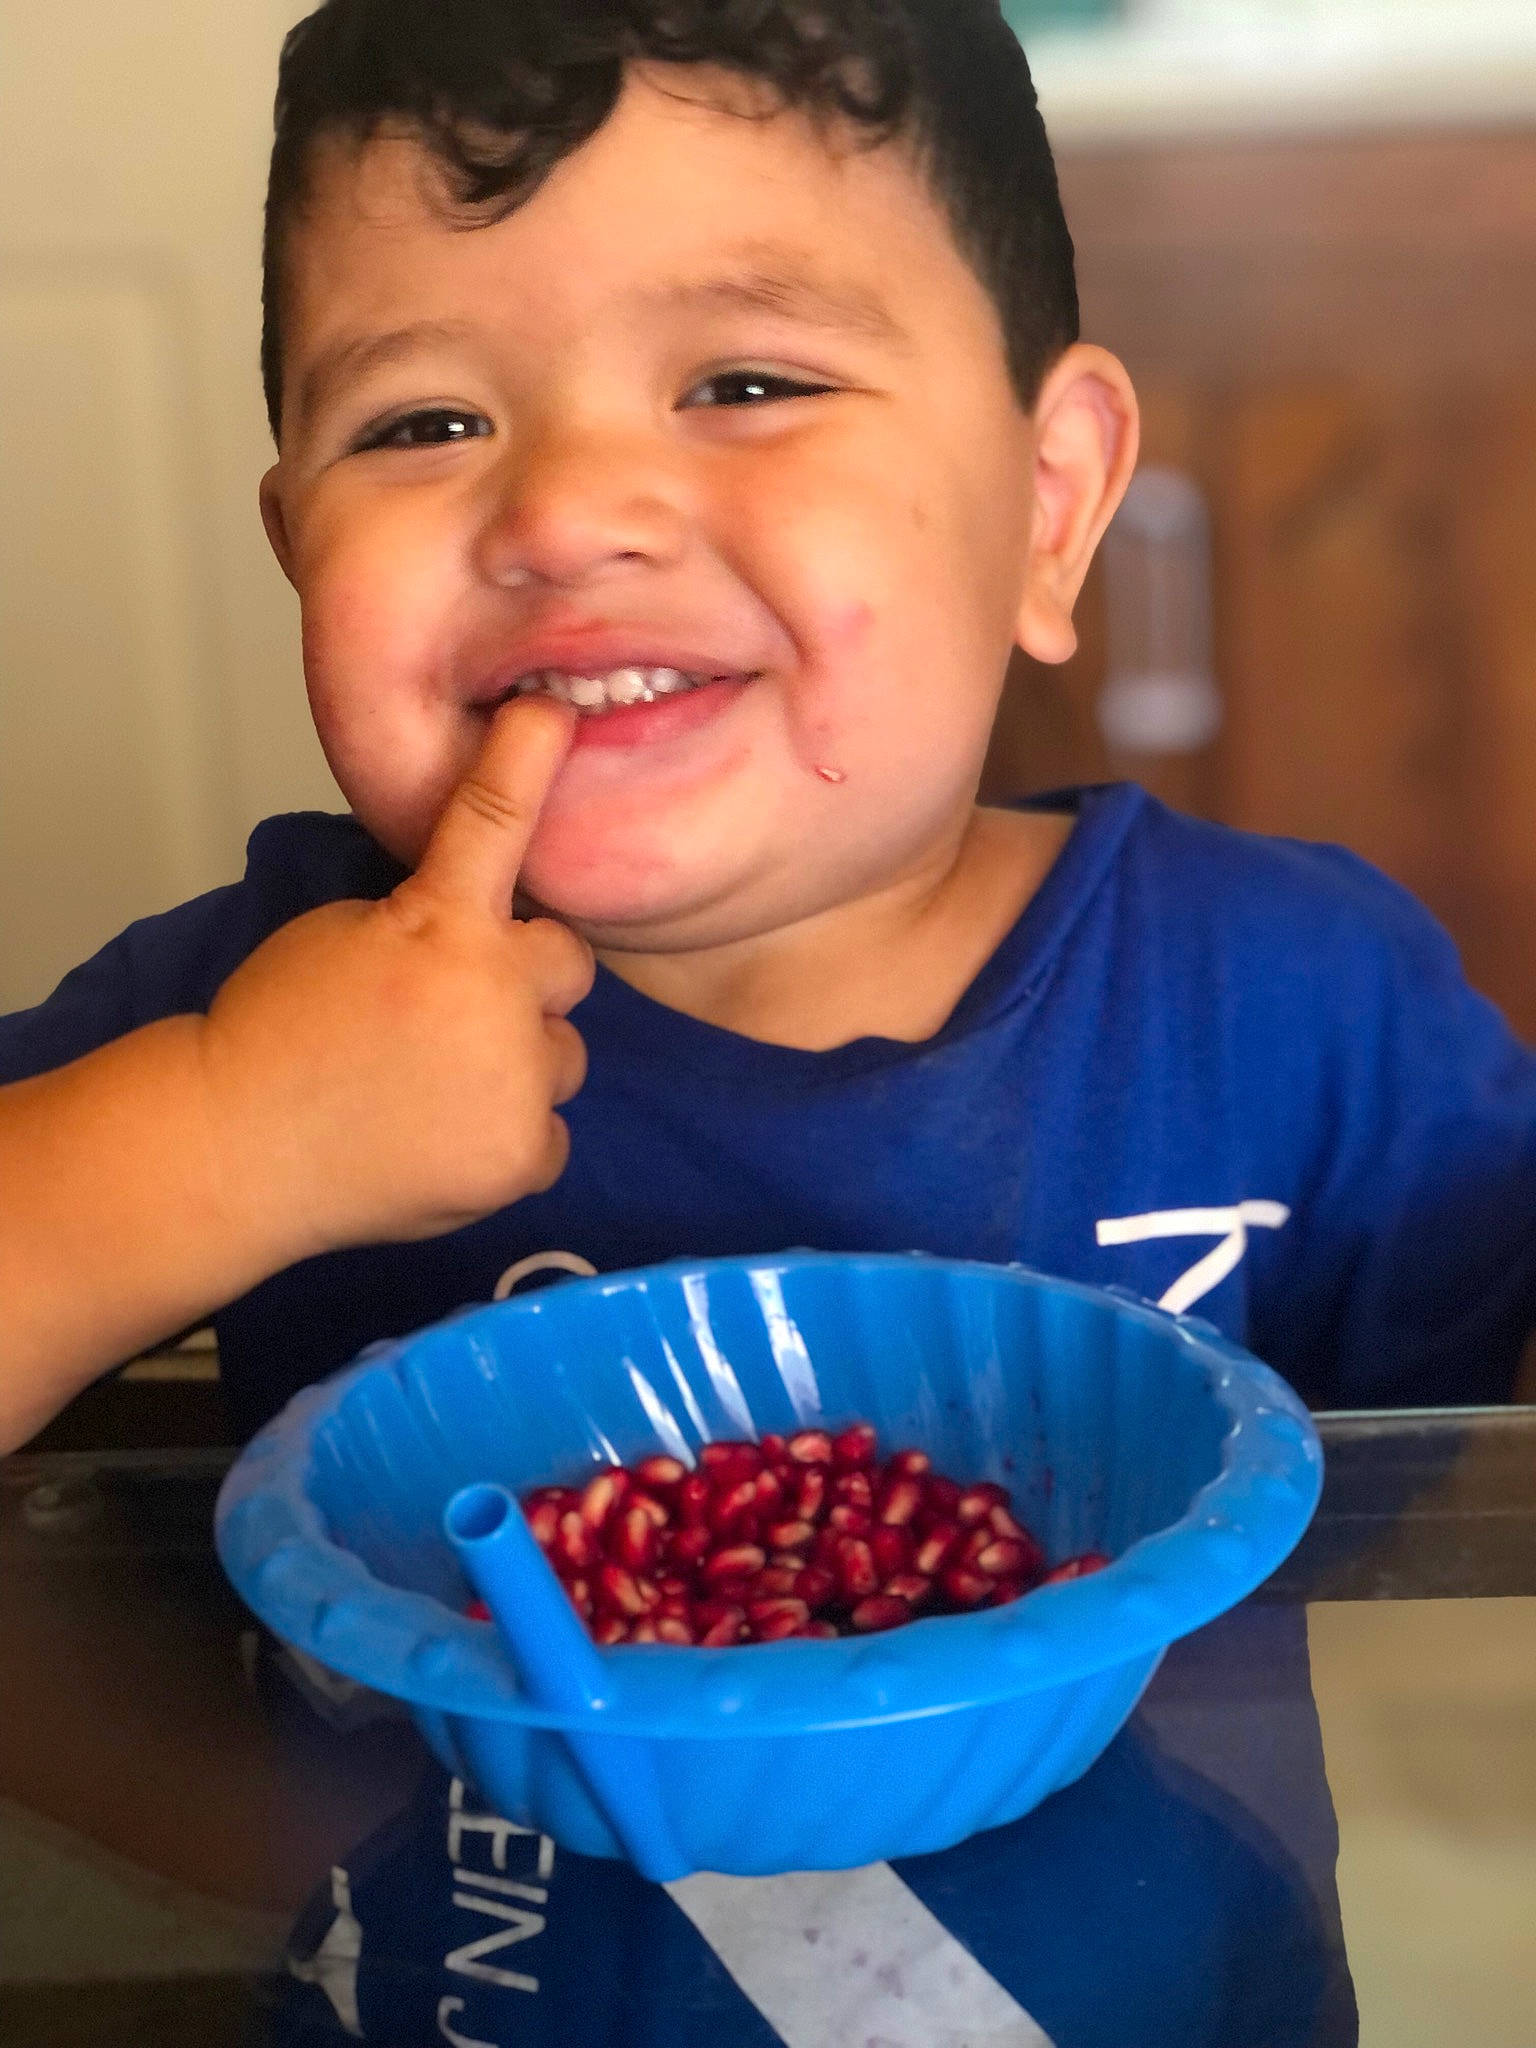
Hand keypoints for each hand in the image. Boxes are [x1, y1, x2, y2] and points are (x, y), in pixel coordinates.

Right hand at [198, 697, 593, 1258]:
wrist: (233, 1148)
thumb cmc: (275, 1033)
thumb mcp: (343, 933)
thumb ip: (429, 917)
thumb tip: (495, 921)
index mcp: (439, 924)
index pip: (493, 820)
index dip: (526, 759)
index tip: (551, 712)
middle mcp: (495, 996)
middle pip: (567, 962)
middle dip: (524, 979)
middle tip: (452, 1012)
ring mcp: (516, 1081)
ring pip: (562, 1053)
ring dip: (518, 1062)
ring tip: (433, 1087)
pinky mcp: (523, 1156)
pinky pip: (548, 1132)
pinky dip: (506, 1139)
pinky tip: (441, 1140)